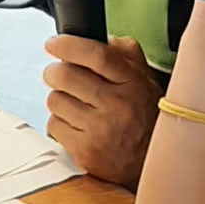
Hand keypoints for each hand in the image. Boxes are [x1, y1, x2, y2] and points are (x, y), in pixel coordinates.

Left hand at [42, 35, 162, 185]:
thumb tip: (103, 38)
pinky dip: (58, 123)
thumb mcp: (146, 82)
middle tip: (57, 74)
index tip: (53, 43)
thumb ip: (126, 54)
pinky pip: (53, 126)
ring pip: (55, 100)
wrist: (151, 164)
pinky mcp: (84, 152)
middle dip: (54, 72)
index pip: (97, 55)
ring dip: (58, 99)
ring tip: (74, 105)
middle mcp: (117, 106)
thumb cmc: (145, 119)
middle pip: (66, 75)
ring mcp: (100, 131)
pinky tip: (75, 126)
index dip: (68, 45)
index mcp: (133, 83)